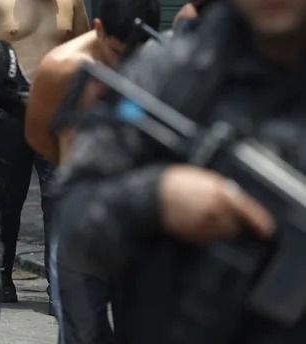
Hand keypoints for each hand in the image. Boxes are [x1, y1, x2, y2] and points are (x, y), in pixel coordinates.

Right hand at [159, 165, 275, 244]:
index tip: (266, 229)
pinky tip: (196, 222)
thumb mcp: (202, 177)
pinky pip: (209, 238)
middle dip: (233, 222)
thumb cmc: (174, 183)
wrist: (150, 196)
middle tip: (223, 216)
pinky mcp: (194, 235)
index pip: (247, 210)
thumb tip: (236, 200)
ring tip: (206, 218)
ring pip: (223, 233)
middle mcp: (216, 210)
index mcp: (220, 192)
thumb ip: (222, 189)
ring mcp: (204, 224)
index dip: (259, 221)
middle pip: (236, 224)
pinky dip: (208, 233)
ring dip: (221, 228)